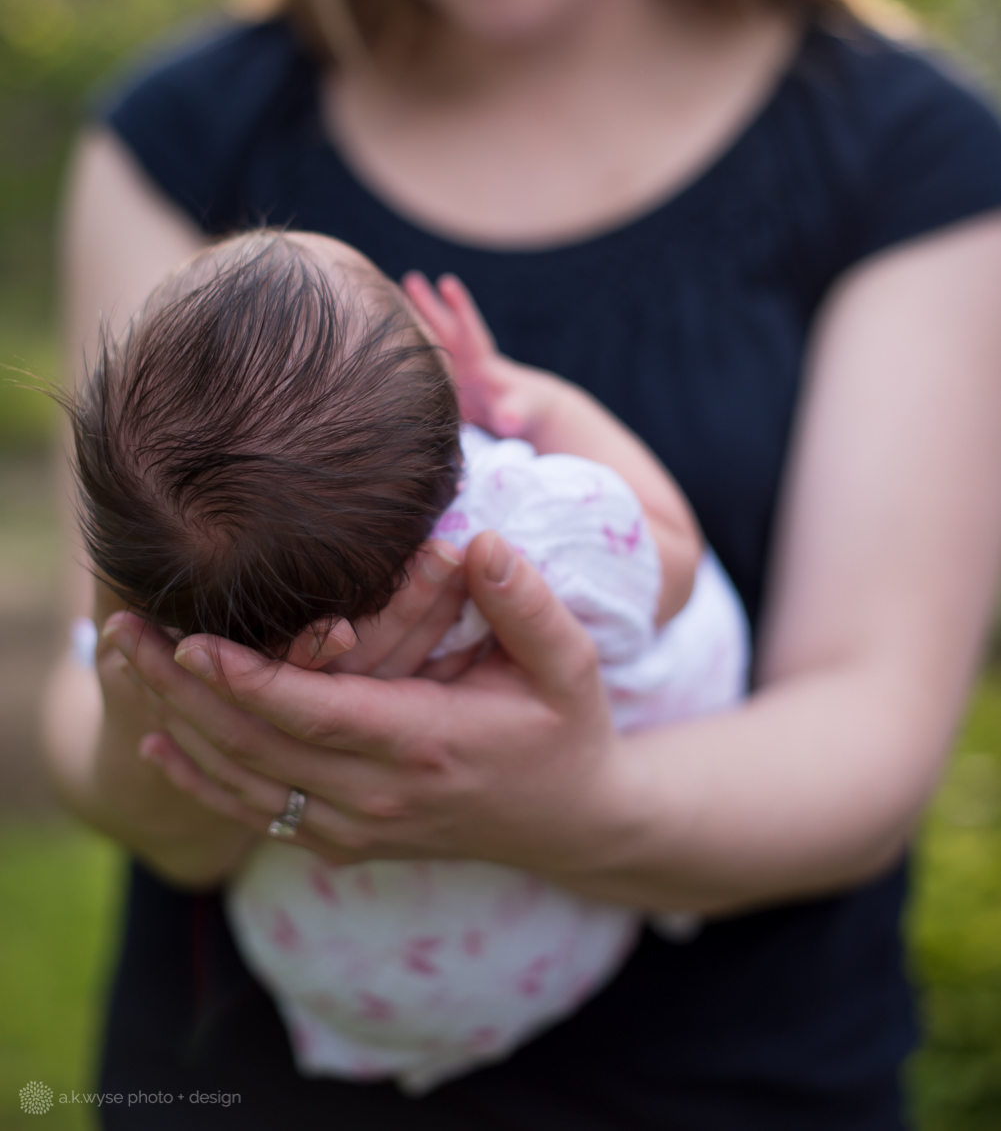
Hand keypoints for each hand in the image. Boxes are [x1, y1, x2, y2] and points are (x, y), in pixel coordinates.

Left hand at [105, 532, 621, 877]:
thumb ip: (524, 602)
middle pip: (254, 746)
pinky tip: (160, 740)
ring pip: (243, 781)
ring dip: (177, 723)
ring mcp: (356, 825)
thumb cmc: (567, 728)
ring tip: (125, 665)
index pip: (312, 713)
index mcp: (423, 740)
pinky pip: (257, 812)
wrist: (573, 822)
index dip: (245, 679)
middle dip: (181, 690)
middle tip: (121, 632)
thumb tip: (476, 540)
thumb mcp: (568, 663)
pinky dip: (200, 779)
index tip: (189, 638)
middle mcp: (377, 793)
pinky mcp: (347, 839)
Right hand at [403, 271, 556, 439]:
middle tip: (411, 278)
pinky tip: (382, 336)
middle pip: (445, 329)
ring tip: (388, 295)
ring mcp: (453, 369)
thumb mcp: (521, 415)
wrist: (521, 413)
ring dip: (412, 321)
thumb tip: (509, 420)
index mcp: (483, 365)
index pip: (469, 334)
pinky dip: (405, 344)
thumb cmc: (525, 412)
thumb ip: (514, 416)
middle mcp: (466, 360)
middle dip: (429, 305)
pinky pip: (422, 359)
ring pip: (429, 340)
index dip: (461, 309)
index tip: (449, 282)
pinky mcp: (443, 382)